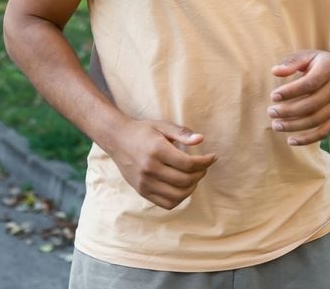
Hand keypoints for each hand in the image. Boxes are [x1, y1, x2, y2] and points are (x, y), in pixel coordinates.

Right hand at [102, 119, 217, 209]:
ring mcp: (145, 182)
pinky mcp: (142, 191)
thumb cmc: (142, 131)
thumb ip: (181, 133)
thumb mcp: (162, 126)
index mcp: (157, 150)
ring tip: (194, 177)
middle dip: (200, 174)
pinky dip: (179, 198)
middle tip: (203, 167)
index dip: (205, 162)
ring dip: (192, 187)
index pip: (188, 164)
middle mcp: (150, 168)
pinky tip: (182, 187)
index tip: (213, 157)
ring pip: (178, 195)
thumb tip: (201, 140)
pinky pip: (166, 203)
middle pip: (185, 180)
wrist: (117, 139)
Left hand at [269, 50, 329, 145]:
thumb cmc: (320, 64)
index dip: (290, 92)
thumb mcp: (308, 56)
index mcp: (329, 69)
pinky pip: (324, 132)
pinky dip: (307, 139)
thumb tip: (275, 72)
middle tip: (271, 112)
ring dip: (294, 126)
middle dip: (289, 111)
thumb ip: (291, 62)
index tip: (273, 96)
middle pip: (312, 104)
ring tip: (276, 125)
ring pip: (317, 120)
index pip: (309, 84)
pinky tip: (290, 141)